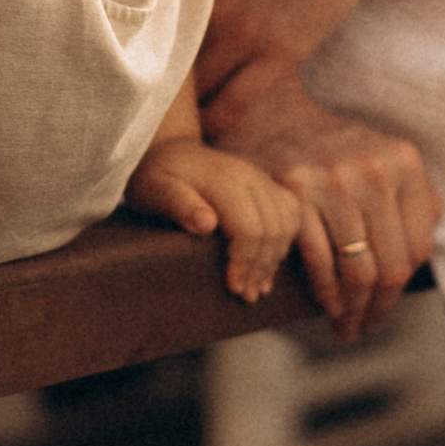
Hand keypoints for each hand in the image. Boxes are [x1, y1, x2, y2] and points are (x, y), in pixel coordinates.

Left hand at [125, 138, 300, 304]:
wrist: (169, 150)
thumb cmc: (155, 175)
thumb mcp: (154, 188)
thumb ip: (178, 204)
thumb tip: (206, 224)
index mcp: (224, 179)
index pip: (250, 228)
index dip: (244, 261)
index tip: (233, 286)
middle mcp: (250, 176)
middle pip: (273, 229)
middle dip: (260, 266)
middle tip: (245, 295)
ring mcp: (261, 179)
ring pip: (287, 223)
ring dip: (274, 259)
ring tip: (256, 288)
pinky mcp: (267, 186)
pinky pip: (290, 215)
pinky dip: (284, 243)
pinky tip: (268, 268)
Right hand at [203, 77, 437, 341]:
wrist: (275, 115)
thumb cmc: (336, 150)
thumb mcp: (387, 160)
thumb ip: (416, 200)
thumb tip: (425, 257)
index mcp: (404, 162)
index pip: (418, 247)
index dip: (404, 287)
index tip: (388, 307)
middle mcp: (373, 169)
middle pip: (390, 265)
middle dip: (379, 308)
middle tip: (366, 328)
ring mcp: (333, 180)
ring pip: (356, 269)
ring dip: (353, 309)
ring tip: (347, 326)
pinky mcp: (294, 191)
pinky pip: (318, 259)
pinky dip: (325, 292)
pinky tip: (327, 305)